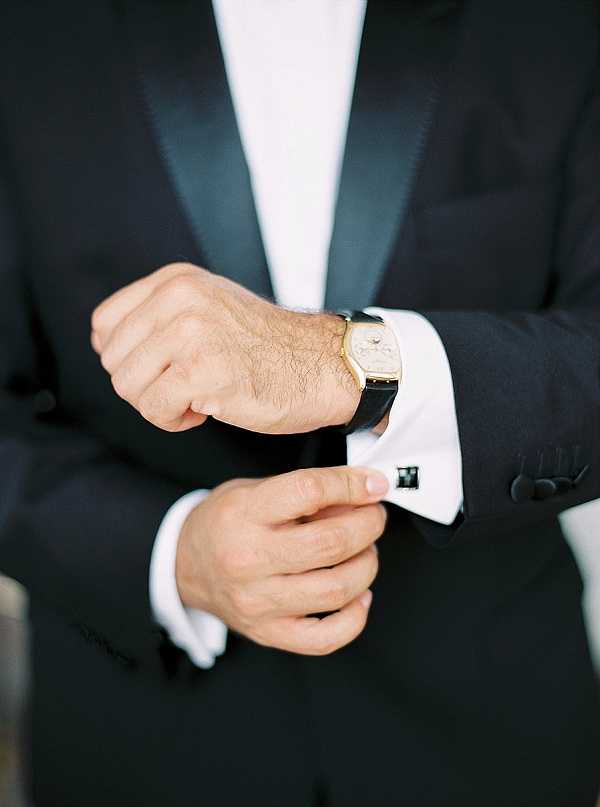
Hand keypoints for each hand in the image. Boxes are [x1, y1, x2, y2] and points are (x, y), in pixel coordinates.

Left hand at [91, 262, 358, 432]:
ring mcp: (191, 331)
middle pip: (113, 360)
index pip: (105, 324)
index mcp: (176, 280)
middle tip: (185, 386)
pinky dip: (174, 420)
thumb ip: (160, 316)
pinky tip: (206, 410)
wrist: (324, 365)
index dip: (127, 358)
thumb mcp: (210, 307)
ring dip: (159, 404)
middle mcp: (179, 297)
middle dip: (144, 385)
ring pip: (128, 386)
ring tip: (198, 396)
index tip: (163, 369)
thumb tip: (105, 345)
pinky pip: (153, 408)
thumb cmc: (268, 348)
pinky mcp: (202, 369)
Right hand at [176, 465, 388, 655]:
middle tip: (374, 516)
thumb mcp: (256, 490)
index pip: (308, 491)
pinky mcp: (269, 632)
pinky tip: (358, 594)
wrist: (185, 565)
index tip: (373, 483)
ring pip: (336, 589)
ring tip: (365, 551)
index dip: (351, 485)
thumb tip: (361, 494)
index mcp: (244, 513)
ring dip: (366, 565)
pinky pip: (326, 638)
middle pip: (329, 544)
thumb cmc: (225, 523)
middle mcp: (249, 559)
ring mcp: (259, 601)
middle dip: (368, 525)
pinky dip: (355, 617)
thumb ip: (306, 492)